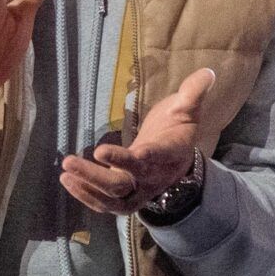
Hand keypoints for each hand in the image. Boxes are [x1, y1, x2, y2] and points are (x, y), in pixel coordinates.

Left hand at [60, 67, 215, 215]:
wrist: (177, 158)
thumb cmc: (178, 128)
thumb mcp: (187, 108)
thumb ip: (193, 92)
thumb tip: (208, 72)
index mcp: (169, 153)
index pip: (153, 156)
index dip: (134, 157)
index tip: (105, 152)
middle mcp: (153, 177)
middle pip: (123, 184)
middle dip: (96, 176)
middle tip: (69, 162)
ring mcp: (139, 190)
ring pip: (113, 197)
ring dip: (87, 187)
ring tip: (65, 172)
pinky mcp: (126, 195)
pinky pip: (106, 203)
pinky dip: (87, 195)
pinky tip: (68, 181)